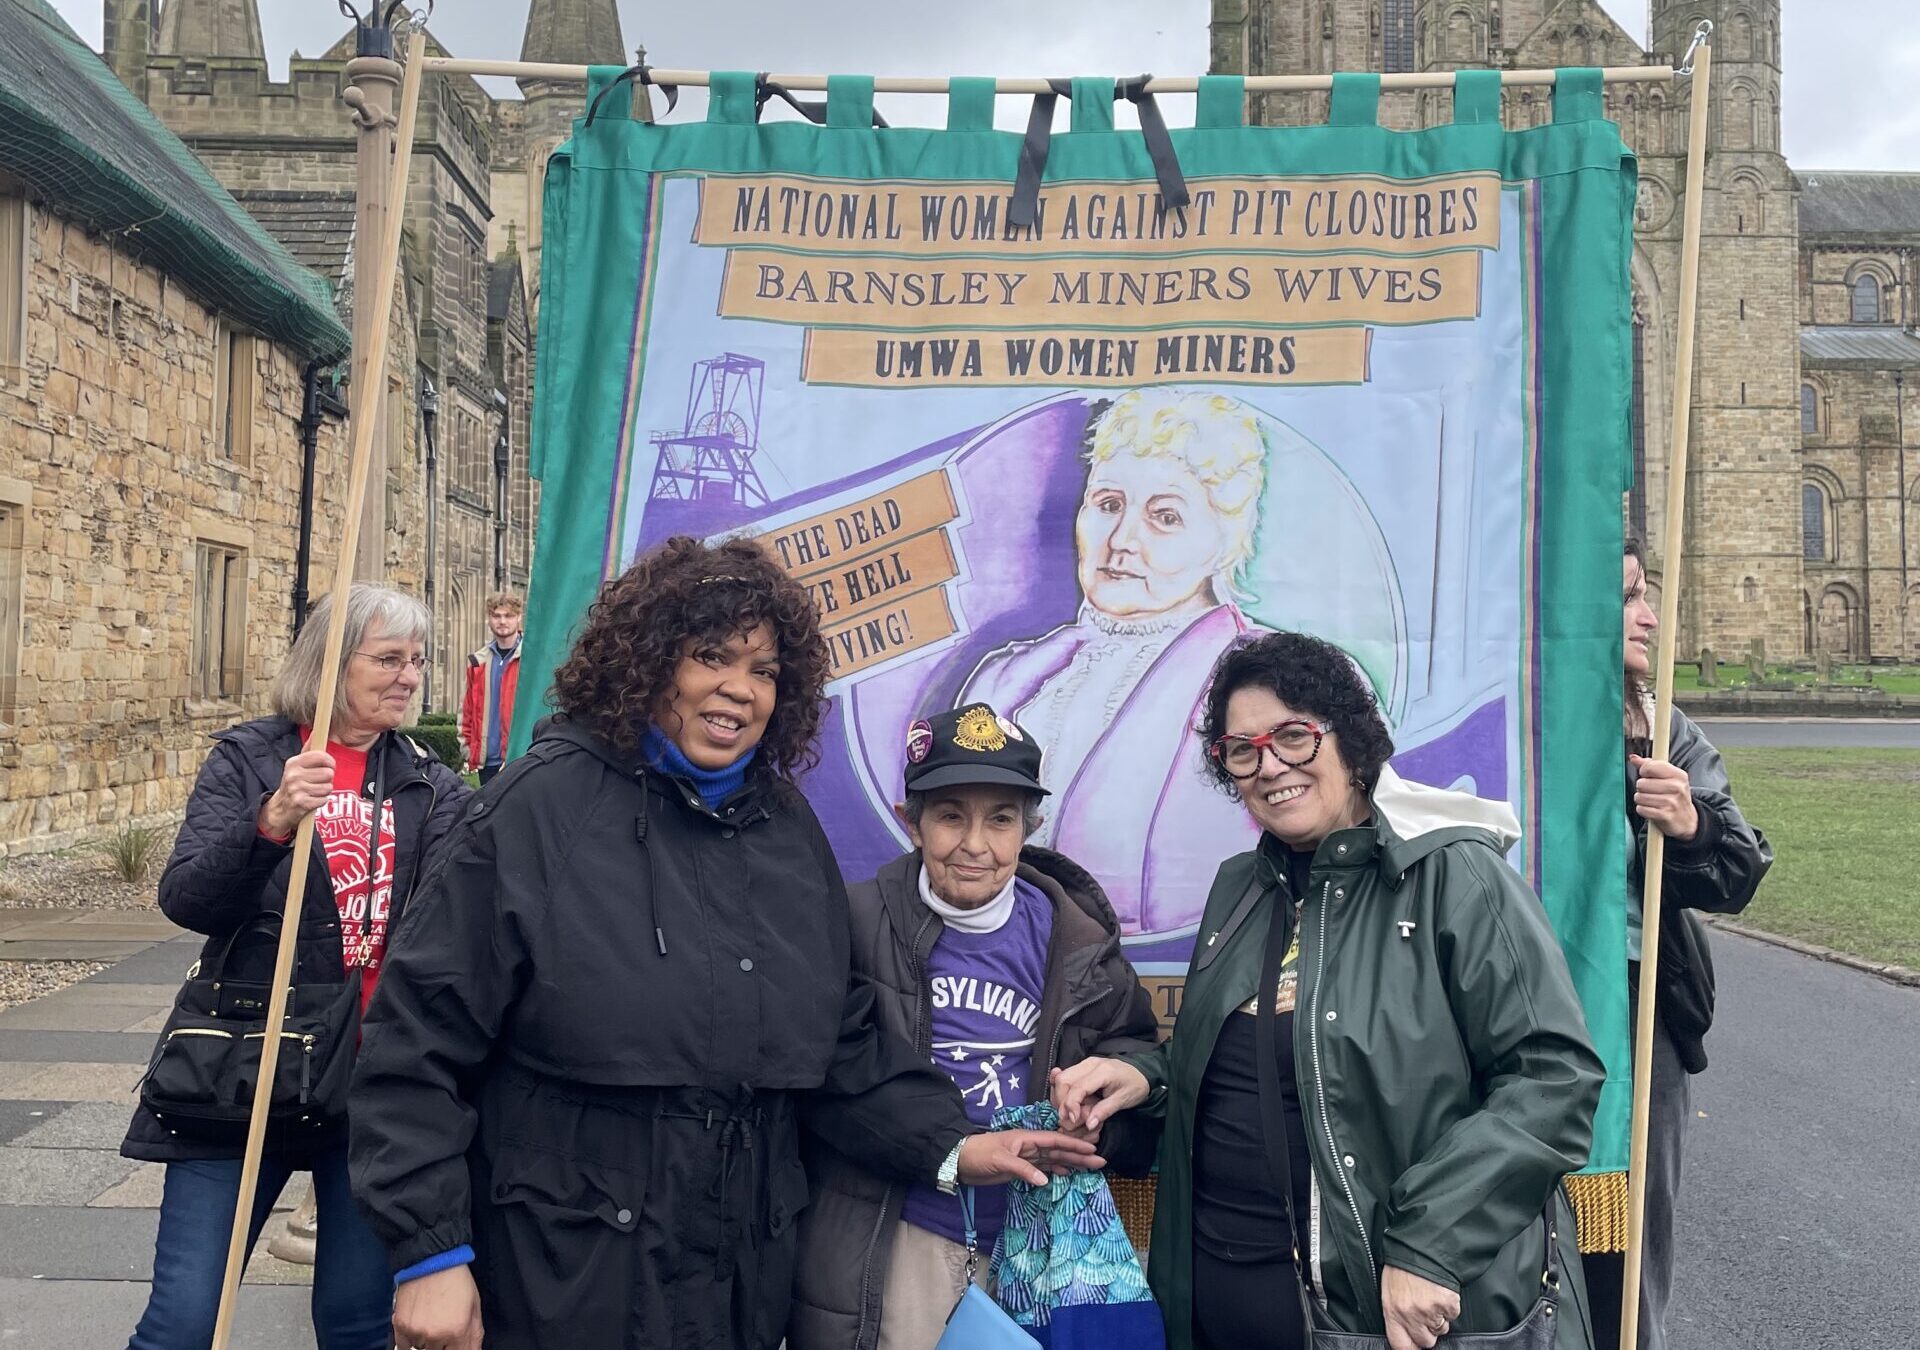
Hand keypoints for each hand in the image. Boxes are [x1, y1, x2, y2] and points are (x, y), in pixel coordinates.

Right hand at [259, 750, 335, 838]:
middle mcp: (293, 775)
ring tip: (314, 791)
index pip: (321, 756)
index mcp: (293, 762)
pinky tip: (312, 800)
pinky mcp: (301, 803)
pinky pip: (324, 799)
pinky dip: (321, 801)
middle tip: (318, 782)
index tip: (329, 766)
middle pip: (328, 773)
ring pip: (328, 787)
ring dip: (325, 791)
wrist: (281, 808)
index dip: (330, 762)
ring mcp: (296, 789)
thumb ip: (309, 749)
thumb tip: (317, 731)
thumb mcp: (298, 765)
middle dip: (327, 779)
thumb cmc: (295, 782)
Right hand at [392, 1263, 483, 1349]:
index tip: (456, 1342)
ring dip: (427, 1340)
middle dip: (444, 1343)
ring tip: (431, 1318)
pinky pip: (404, 1345)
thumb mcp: (474, 1305)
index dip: (458, 1349)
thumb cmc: (456, 1280)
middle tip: (444, 1325)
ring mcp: (416, 1332)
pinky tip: (418, 1324)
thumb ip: (475, 1334)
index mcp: (457, 1330)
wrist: (431, 1259)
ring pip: (422, 1348)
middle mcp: (435, 1335)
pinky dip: (410, 1339)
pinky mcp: (400, 1325)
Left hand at [957, 1130, 1102, 1187]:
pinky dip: (1056, 1169)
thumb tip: (1046, 1180)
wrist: (960, 1162)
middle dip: (1079, 1154)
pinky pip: (1044, 1168)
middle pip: (1059, 1150)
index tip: (1092, 1147)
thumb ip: (1023, 1169)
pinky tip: (1067, 1173)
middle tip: (1101, 1160)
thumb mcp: (1000, 1160)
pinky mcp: (1021, 1168)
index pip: (1055, 1140)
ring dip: (1071, 1162)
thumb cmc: (978, 1154)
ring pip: (1054, 1159)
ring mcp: (1026, 1157)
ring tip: (1091, 1166)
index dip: (1074, 1144)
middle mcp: (1029, 1146)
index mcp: (1026, 1138)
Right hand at [1050, 1058, 1149, 1134]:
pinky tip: (1067, 1101)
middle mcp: (1090, 1064)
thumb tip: (1088, 1124)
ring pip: (1062, 1077)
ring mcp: (1085, 1063)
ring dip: (1060, 1096)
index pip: (1077, 1087)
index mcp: (1103, 1071)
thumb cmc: (1135, 1086)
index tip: (1072, 1120)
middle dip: (1061, 1101)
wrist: (1142, 1073)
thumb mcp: (1124, 1100)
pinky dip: (1063, 1090)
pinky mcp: (1083, 1066)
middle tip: (1068, 1118)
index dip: (1071, 1105)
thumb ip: (1104, 1111)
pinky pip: (1067, 1076)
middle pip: (1064, 1079)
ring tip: (1069, 1111)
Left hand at [1381, 1265, 1460, 1349]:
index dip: (1410, 1348)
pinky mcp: (1448, 1305)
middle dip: (1428, 1332)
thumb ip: (1396, 1313)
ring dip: (1440, 1318)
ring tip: (1432, 1297)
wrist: (1423, 1245)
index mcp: (1392, 1311)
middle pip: (1426, 1342)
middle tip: (1426, 1313)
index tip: (1415, 1345)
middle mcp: (1410, 1315)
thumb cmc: (1404, 1264)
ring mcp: (1430, 1311)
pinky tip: (1441, 1291)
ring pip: (1441, 1330)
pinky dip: (1450, 1306)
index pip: (1400, 1345)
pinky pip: (1453, 1315)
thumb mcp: (1390, 1289)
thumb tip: (1405, 1331)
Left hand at [1630, 756, 1698, 841]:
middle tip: (1651, 792)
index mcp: (1679, 775)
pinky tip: (1651, 810)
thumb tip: (1633, 757)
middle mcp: (1677, 787)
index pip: (1650, 766)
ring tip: (1651, 801)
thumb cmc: (1674, 796)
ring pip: (1639, 797)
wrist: (1687, 820)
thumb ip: (1650, 765)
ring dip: (1641, 800)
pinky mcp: (1665, 815)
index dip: (1644, 771)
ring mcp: (1672, 802)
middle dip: (1642, 788)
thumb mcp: (1668, 778)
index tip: (1648, 776)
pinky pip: (1642, 809)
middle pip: (1641, 783)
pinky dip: (1643, 810)